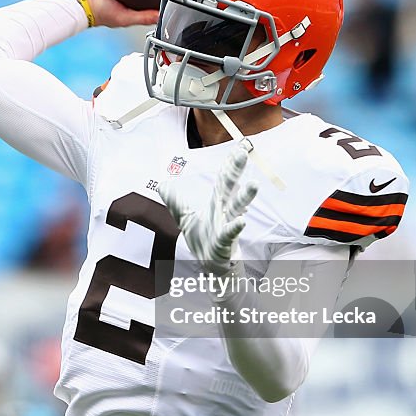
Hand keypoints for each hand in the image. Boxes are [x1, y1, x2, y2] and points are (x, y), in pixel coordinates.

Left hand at [158, 149, 257, 276]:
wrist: (211, 267)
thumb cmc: (203, 241)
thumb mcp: (185, 219)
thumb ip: (175, 201)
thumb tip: (162, 184)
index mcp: (216, 204)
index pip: (223, 181)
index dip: (229, 165)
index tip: (238, 148)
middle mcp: (224, 212)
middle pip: (229, 189)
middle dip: (235, 172)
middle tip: (243, 153)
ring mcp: (225, 227)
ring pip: (236, 209)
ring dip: (244, 197)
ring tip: (254, 184)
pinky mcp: (224, 244)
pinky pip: (229, 234)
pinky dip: (235, 228)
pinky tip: (241, 221)